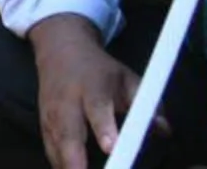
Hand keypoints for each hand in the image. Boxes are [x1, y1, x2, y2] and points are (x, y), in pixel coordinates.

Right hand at [30, 14, 167, 168]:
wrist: (60, 50)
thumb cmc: (100, 70)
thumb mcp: (127, 78)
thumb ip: (148, 103)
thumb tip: (164, 129)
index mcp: (92, 86)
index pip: (97, 107)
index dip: (103, 127)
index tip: (110, 147)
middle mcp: (67, 100)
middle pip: (68, 130)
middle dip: (76, 158)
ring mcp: (51, 112)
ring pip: (55, 142)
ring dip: (65, 165)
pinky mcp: (43, 122)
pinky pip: (49, 148)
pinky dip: (58, 164)